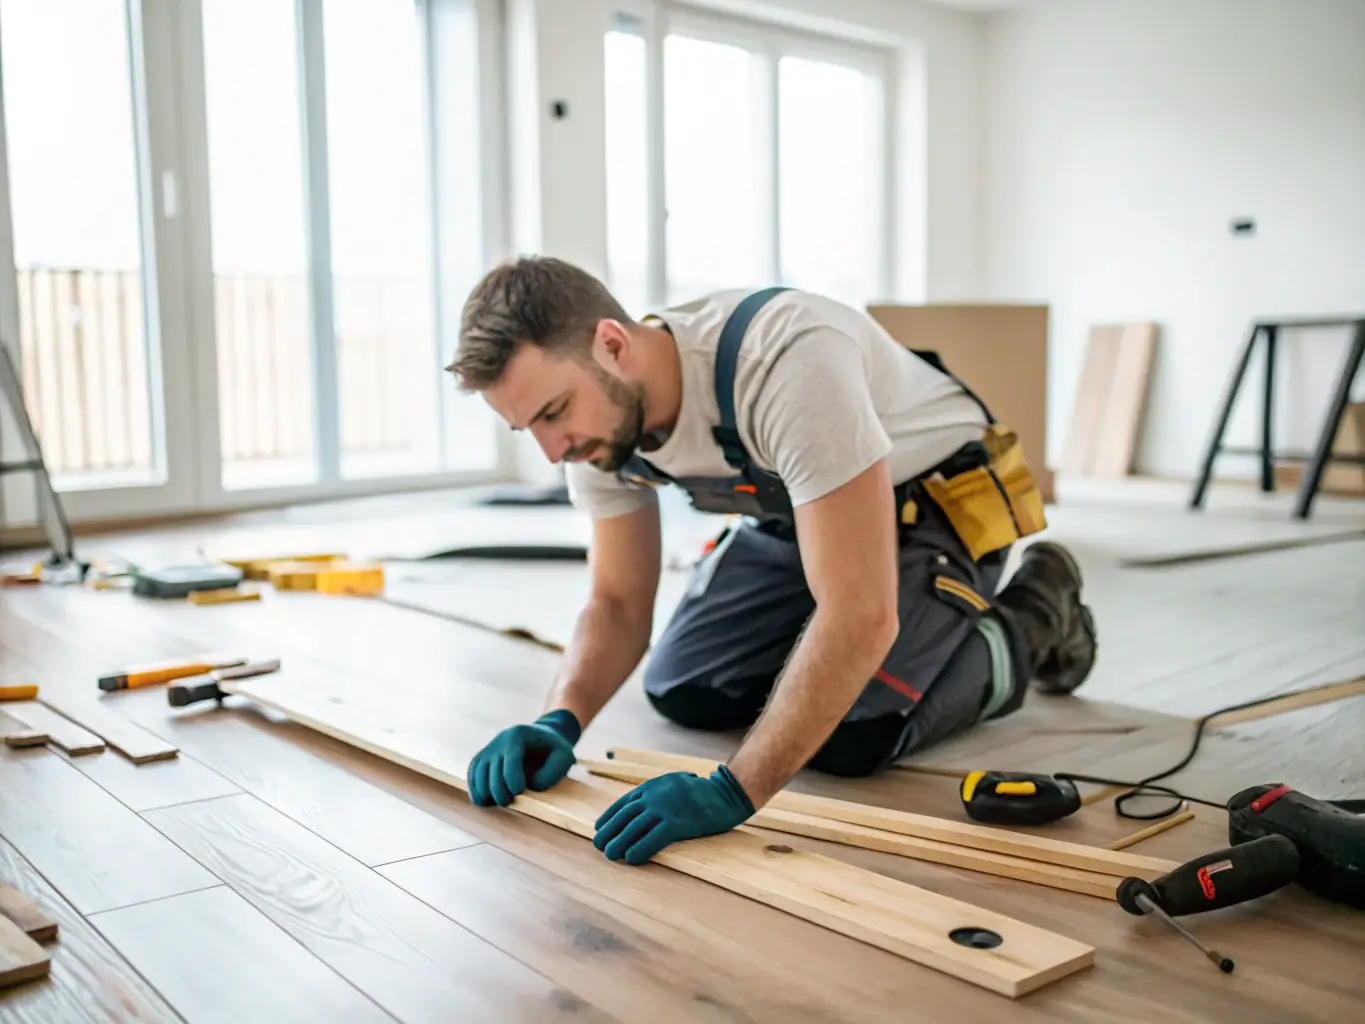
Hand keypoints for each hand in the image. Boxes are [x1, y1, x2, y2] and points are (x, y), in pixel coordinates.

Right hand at [467, 709, 580, 806]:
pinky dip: (475, 789)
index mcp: (517, 735)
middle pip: (493, 772)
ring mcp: (489, 749)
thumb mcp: (563, 757)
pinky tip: (483, 801)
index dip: (513, 782)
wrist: (542, 736)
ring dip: (486, 793)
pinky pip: (472, 774)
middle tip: (510, 802)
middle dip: (500, 791)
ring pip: (479, 774)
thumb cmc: (554, 749)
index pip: (510, 762)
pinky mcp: (482, 758)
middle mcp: (499, 740)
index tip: (519, 792)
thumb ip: (551, 773)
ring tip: (498, 803)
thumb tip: (529, 786)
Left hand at [593, 766, 755, 864]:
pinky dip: (639, 849)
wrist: (725, 793)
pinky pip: (652, 839)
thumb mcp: (673, 784)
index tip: (598, 828)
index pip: (623, 803)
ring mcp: (664, 809)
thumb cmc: (701, 792)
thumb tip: (642, 806)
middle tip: (599, 846)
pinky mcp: (676, 823)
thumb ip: (657, 793)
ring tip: (610, 855)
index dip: (609, 817)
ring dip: (618, 843)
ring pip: (633, 828)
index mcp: (652, 786)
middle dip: (608, 832)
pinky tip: (632, 859)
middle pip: (623, 816)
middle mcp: (654, 796)